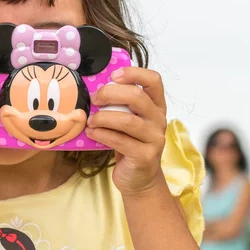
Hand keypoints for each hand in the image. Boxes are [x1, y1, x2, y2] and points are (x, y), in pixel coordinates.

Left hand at [85, 67, 166, 195]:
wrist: (138, 177)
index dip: (134, 73)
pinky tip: (91, 133)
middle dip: (111, 94)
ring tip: (90, 120)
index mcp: (155, 105)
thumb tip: (93, 88)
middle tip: (94, 99)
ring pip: (128, 120)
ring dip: (103, 117)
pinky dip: (102, 134)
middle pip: (138, 97)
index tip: (113, 75)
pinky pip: (120, 141)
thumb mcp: (126, 119)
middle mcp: (159, 119)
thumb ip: (118, 104)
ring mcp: (155, 138)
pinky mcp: (145, 156)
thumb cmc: (128, 142)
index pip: (154, 80)